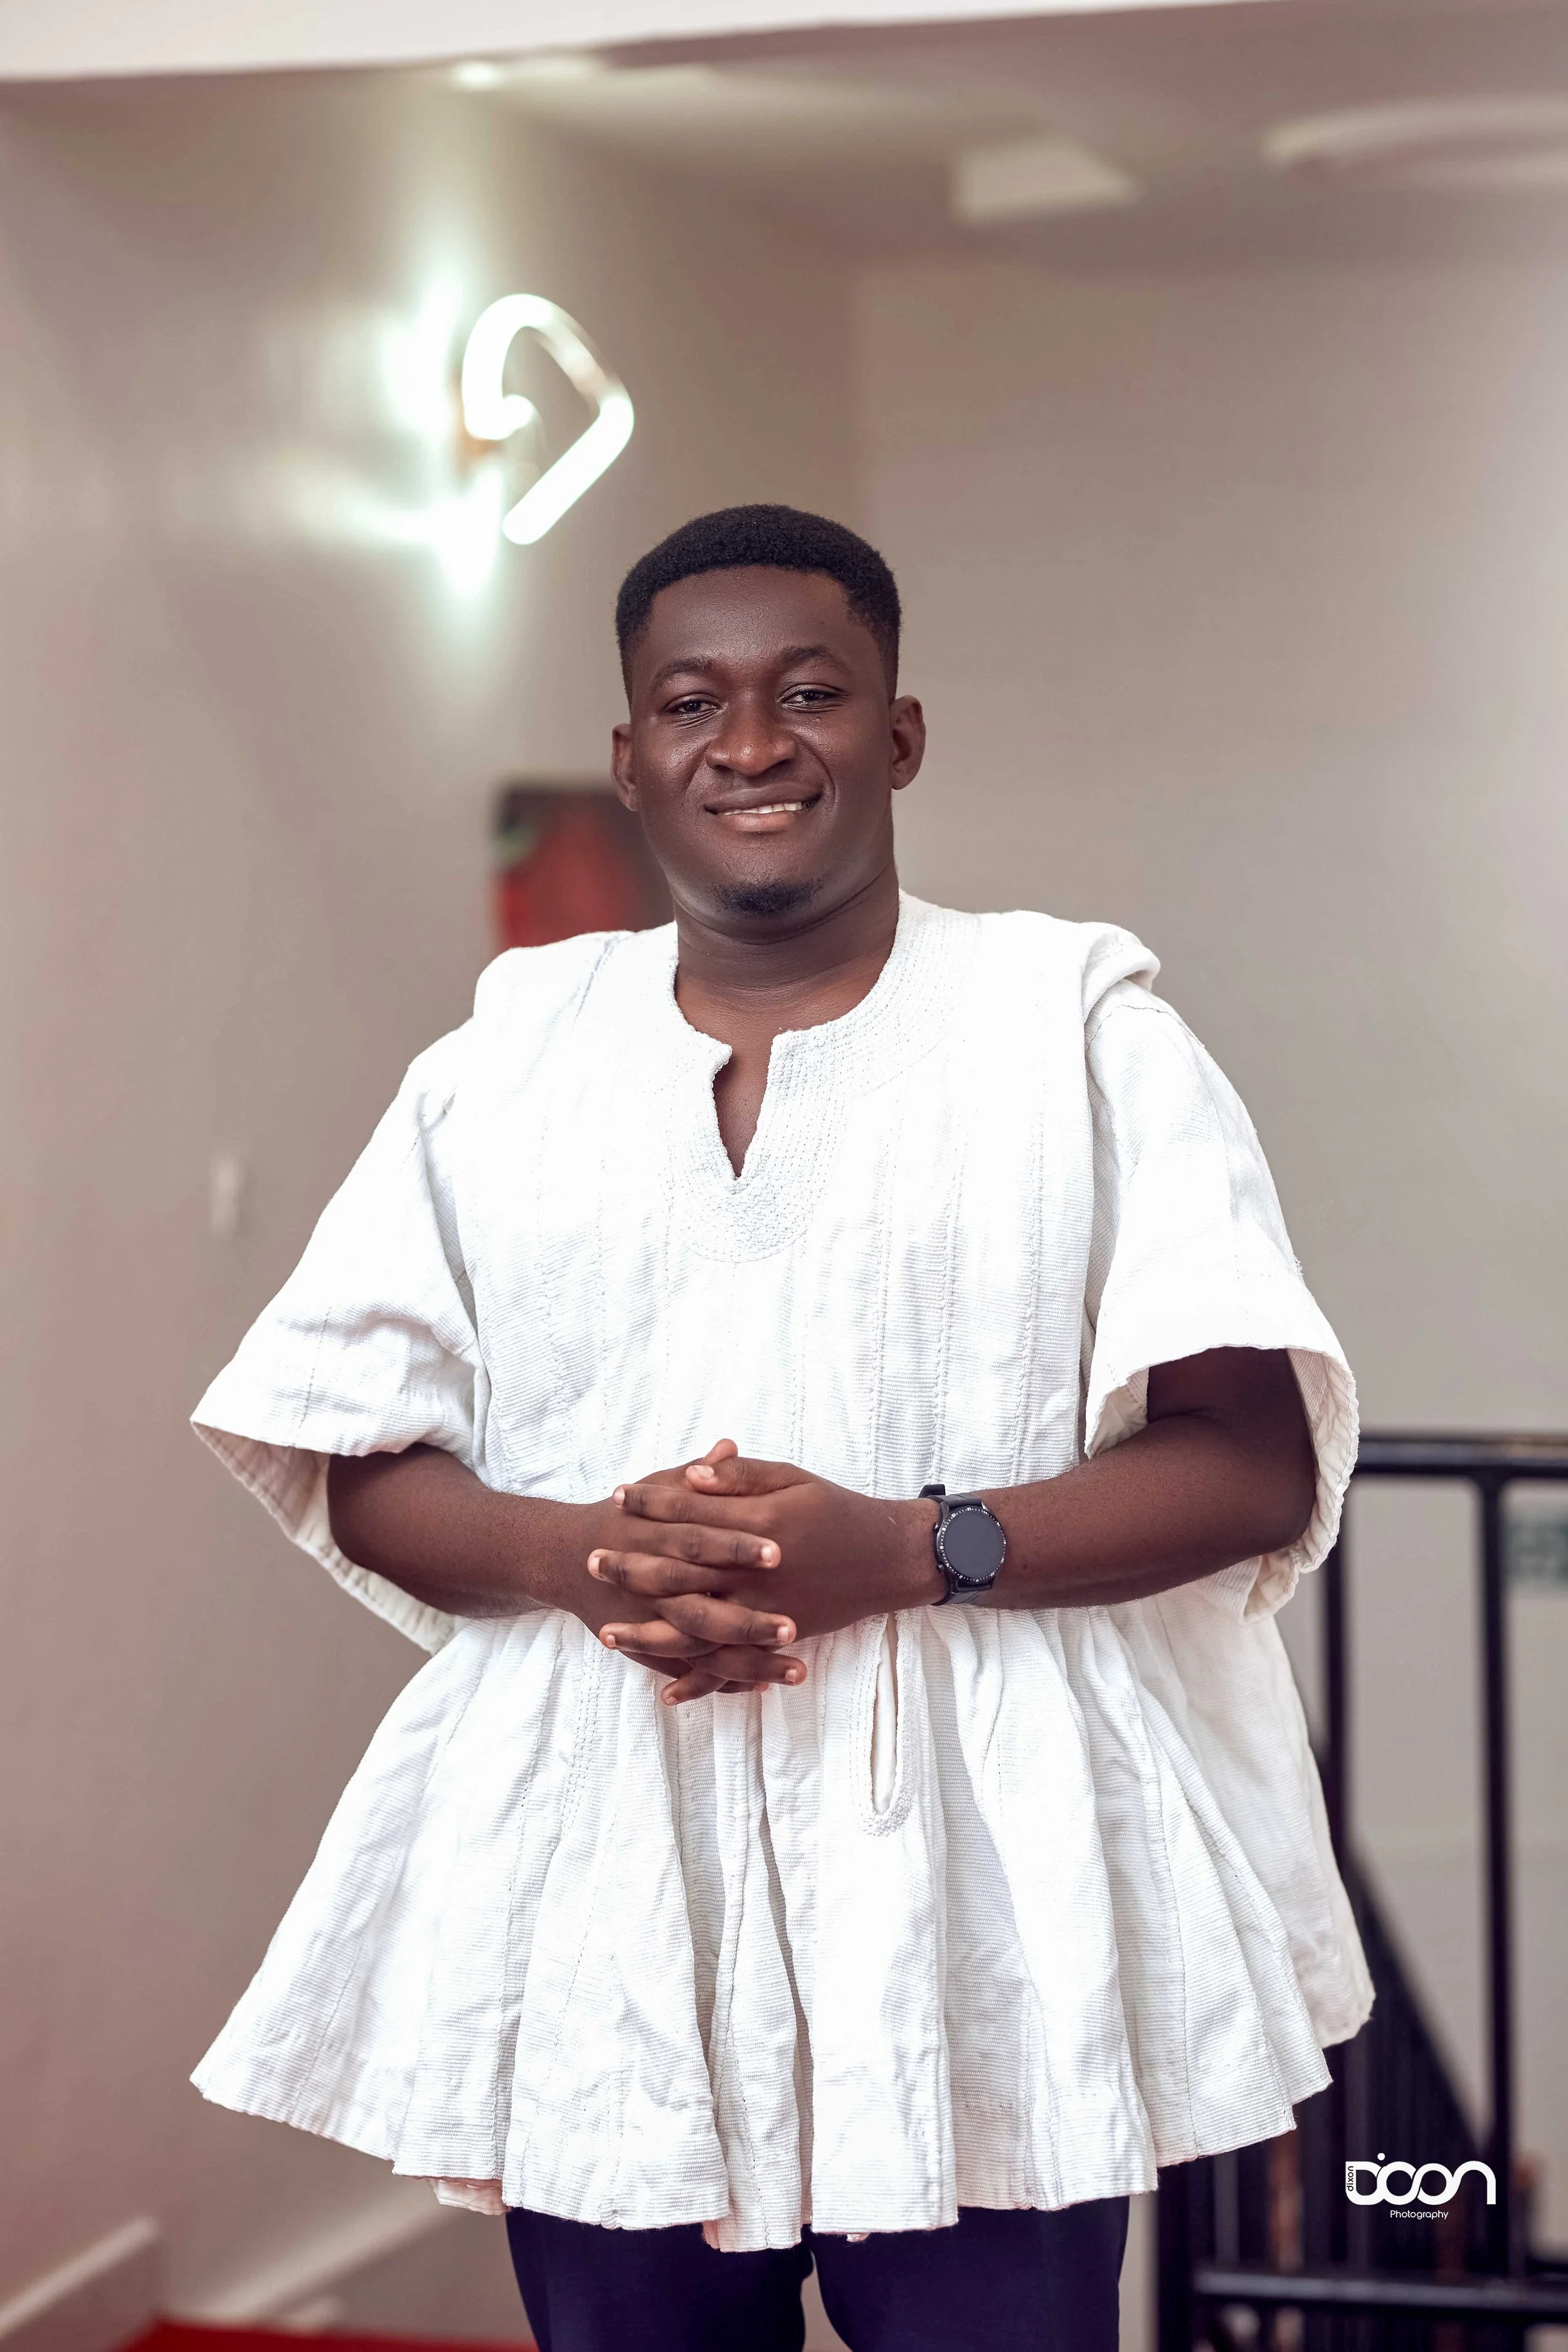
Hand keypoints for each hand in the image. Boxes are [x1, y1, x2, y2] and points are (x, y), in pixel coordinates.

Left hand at [593, 1448, 940, 1702]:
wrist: (888, 1558)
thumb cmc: (837, 1510)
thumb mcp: (792, 1478)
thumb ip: (740, 1478)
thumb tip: (692, 1471)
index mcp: (759, 1525)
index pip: (691, 1512)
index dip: (651, 1502)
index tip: (617, 1495)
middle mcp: (757, 1572)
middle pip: (682, 1572)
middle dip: (632, 1568)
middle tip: (590, 1561)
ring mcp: (765, 1611)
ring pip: (696, 1629)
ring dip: (649, 1633)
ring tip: (606, 1633)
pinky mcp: (778, 1638)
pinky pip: (731, 1665)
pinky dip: (700, 1682)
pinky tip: (665, 1692)